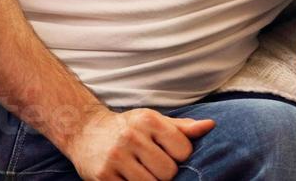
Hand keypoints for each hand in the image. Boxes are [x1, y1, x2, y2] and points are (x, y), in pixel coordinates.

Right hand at [64, 106, 214, 180]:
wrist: (86, 131)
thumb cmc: (128, 127)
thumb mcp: (154, 120)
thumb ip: (182, 127)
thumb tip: (210, 126)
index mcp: (149, 121)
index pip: (183, 150)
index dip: (180, 156)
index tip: (170, 153)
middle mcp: (132, 137)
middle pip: (168, 171)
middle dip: (166, 173)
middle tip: (155, 166)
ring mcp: (115, 158)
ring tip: (143, 172)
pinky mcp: (102, 176)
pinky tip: (130, 177)